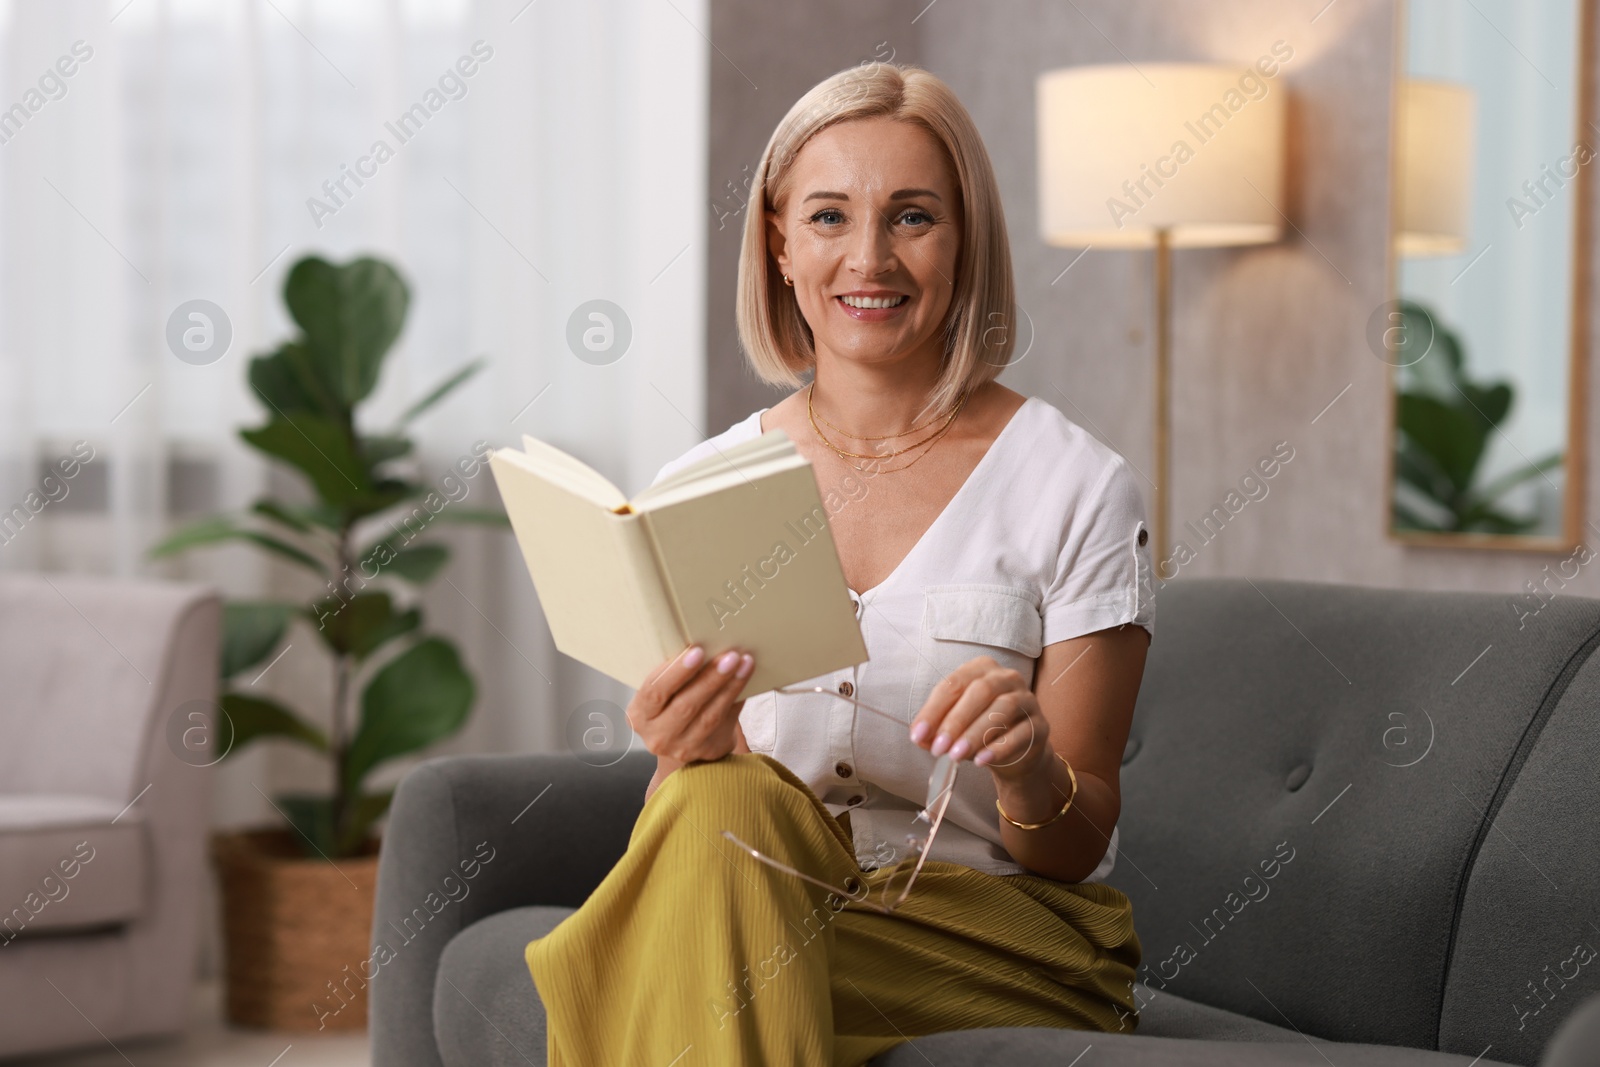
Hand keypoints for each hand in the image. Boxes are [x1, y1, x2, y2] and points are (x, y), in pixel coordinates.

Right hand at [627, 644, 754, 764]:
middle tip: (730, 656)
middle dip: (710, 678)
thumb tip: (705, 643)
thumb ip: (673, 675)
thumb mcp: (661, 692)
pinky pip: (726, 722)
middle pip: (685, 705)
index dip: (676, 672)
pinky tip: (746, 679)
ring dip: (730, 687)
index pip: (654, 692)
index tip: (697, 651)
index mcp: (640, 715)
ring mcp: (684, 747)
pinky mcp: (709, 751)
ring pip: (710, 715)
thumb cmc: (670, 704)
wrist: (683, 740)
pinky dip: (737, 698)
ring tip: (744, 664)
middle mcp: (658, 736)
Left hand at [908, 656, 1051, 781]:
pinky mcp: (1040, 725)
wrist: (1017, 752)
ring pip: (1002, 709)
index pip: (954, 684)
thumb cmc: (980, 730)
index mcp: (981, 669)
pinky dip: (999, 748)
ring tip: (956, 756)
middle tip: (938, 748)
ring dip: (975, 734)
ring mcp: (1027, 699)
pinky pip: (1021, 733)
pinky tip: (981, 760)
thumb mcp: (955, 727)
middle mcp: (1007, 678)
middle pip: (980, 692)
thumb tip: (920, 737)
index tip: (918, 735)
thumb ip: (937, 729)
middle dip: (955, 721)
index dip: (933, 710)